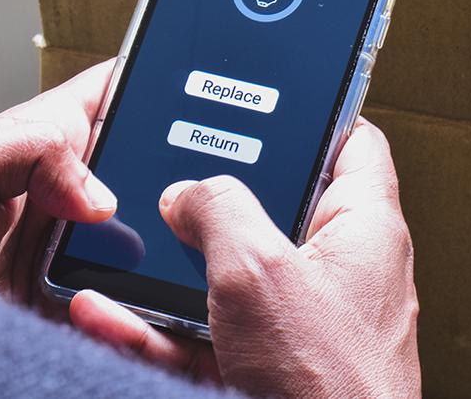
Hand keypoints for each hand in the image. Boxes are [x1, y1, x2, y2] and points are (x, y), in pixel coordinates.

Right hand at [70, 119, 420, 397]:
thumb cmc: (326, 385)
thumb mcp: (257, 270)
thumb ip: (220, 208)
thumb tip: (191, 191)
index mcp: (361, 227)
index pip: (350, 143)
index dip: (309, 115)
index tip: (263, 101)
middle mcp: (337, 271)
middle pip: (272, 208)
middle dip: (212, 199)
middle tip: (171, 178)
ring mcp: (302, 323)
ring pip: (228, 278)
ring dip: (171, 270)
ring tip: (123, 249)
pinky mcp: (268, 369)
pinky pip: (208, 335)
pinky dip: (160, 327)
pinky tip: (109, 315)